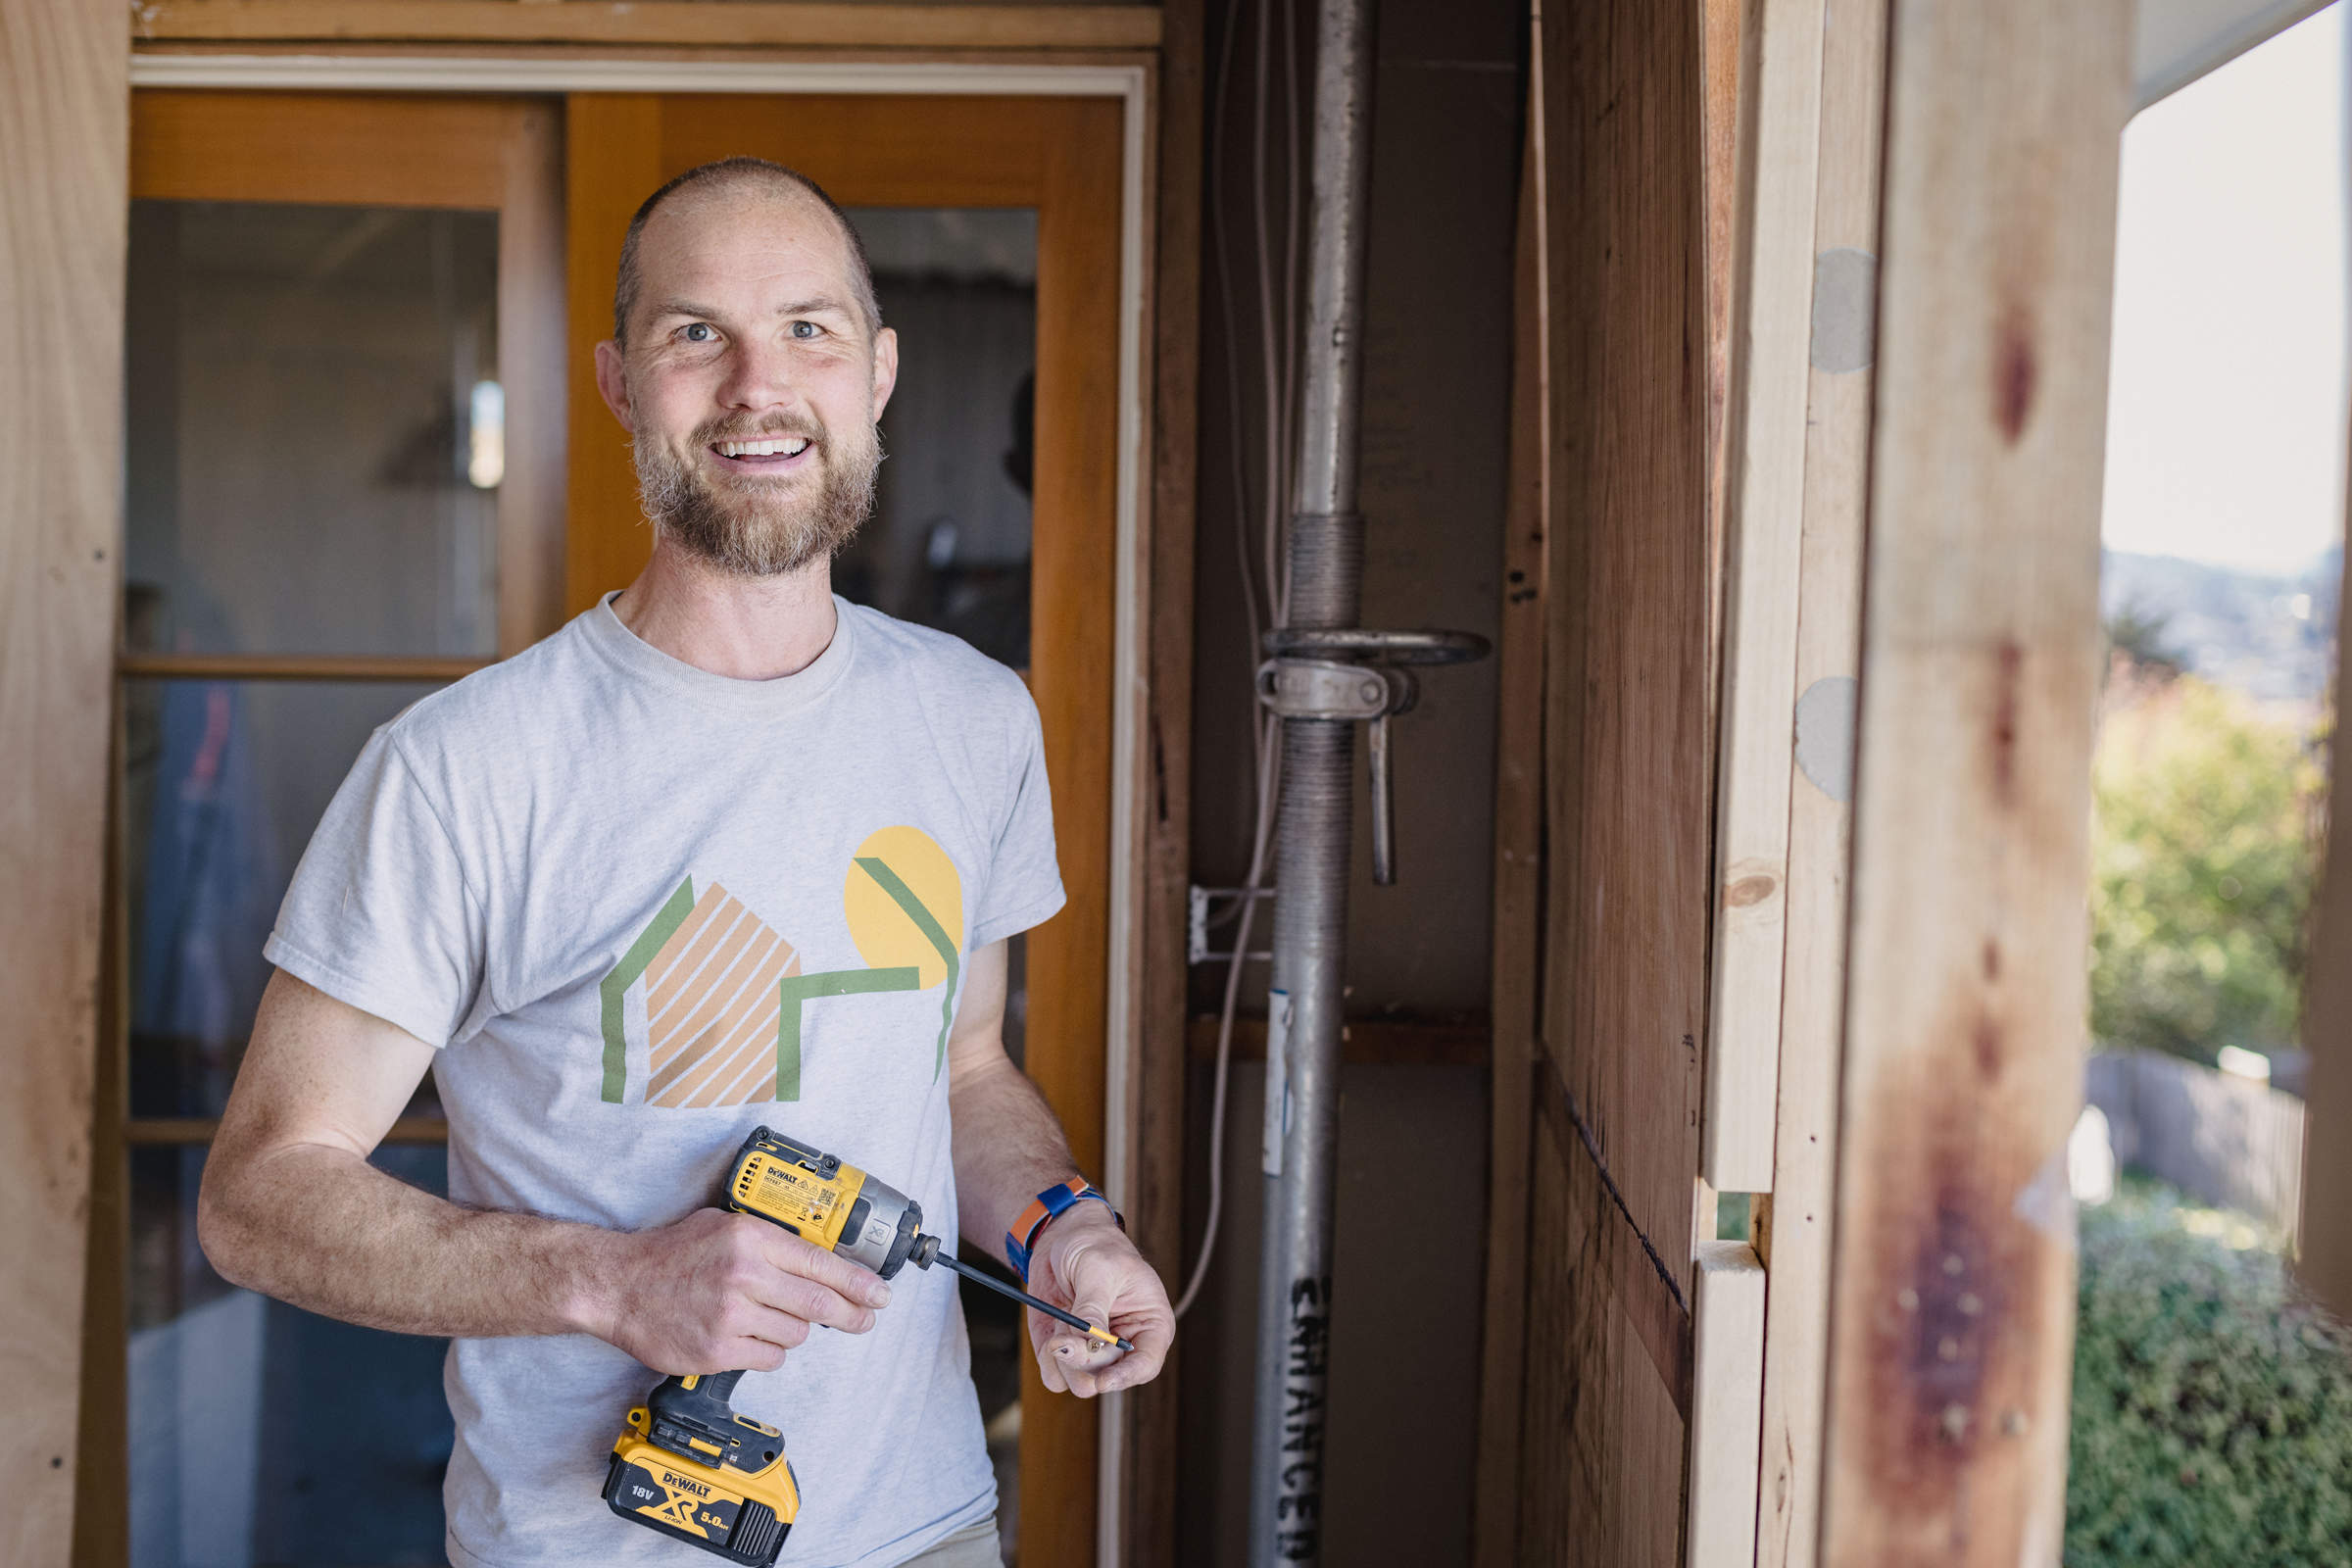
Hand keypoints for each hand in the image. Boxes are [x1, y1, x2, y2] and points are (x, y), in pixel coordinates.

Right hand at [587, 1208, 890, 1374]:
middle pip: (818, 1305)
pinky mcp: (718, 1350)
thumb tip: (820, 1261)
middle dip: (851, 1314)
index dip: (858, 1283)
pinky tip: (750, 1336)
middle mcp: (744, 1275)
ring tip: (770, 1318)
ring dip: (794, 1329)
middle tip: (867, 1319)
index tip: (880, 1294)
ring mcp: (731, 1316)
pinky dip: (768, 1350)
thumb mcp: (723, 1226)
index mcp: (750, 1239)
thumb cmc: (671, 1254)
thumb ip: (770, 1240)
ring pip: (796, 1334)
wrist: (620, 1286)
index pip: (821, 1264)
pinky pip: (769, 1358)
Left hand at [1022, 1207, 1172, 1396]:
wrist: (1063, 1239)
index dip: (1126, 1377)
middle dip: (1081, 1357)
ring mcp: (1095, 1354)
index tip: (1102, 1380)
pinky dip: (1047, 1359)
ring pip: (1080, 1384)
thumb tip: (1087, 1341)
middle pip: (1106, 1377)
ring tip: (1062, 1320)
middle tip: (1062, 1332)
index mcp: (1150, 1325)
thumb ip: (1093, 1307)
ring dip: (1063, 1356)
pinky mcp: (1066, 1355)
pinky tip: (1052, 1330)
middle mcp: (1124, 1347)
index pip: (1146, 1365)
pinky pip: (1055, 1378)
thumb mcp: (1098, 1268)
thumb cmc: (1095, 1246)